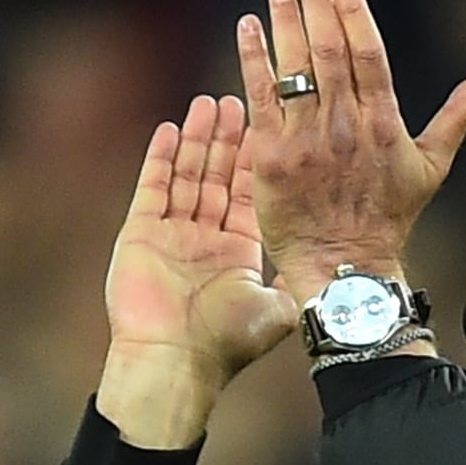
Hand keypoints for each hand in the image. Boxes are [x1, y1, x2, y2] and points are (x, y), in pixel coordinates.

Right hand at [96, 94, 283, 447]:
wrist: (175, 365)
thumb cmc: (225, 343)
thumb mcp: (276, 307)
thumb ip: (294, 277)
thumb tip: (326, 260)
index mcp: (236, 252)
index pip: (247, 192)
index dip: (254, 159)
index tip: (266, 125)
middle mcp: (203, 239)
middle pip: (216, 177)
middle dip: (226, 140)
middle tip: (236, 99)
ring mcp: (170, 236)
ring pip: (187, 176)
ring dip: (197, 140)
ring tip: (208, 103)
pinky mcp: (140, 235)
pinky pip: (152, 188)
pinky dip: (161, 158)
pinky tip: (171, 129)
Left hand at [234, 0, 465, 288]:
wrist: (346, 269)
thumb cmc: (389, 219)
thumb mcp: (431, 166)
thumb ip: (457, 116)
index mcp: (383, 122)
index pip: (368, 52)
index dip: (353, 12)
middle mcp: (345, 126)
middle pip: (329, 51)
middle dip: (317, 6)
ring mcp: (306, 141)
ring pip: (294, 68)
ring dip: (285, 22)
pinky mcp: (271, 158)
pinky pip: (260, 98)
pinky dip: (253, 59)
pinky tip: (247, 27)